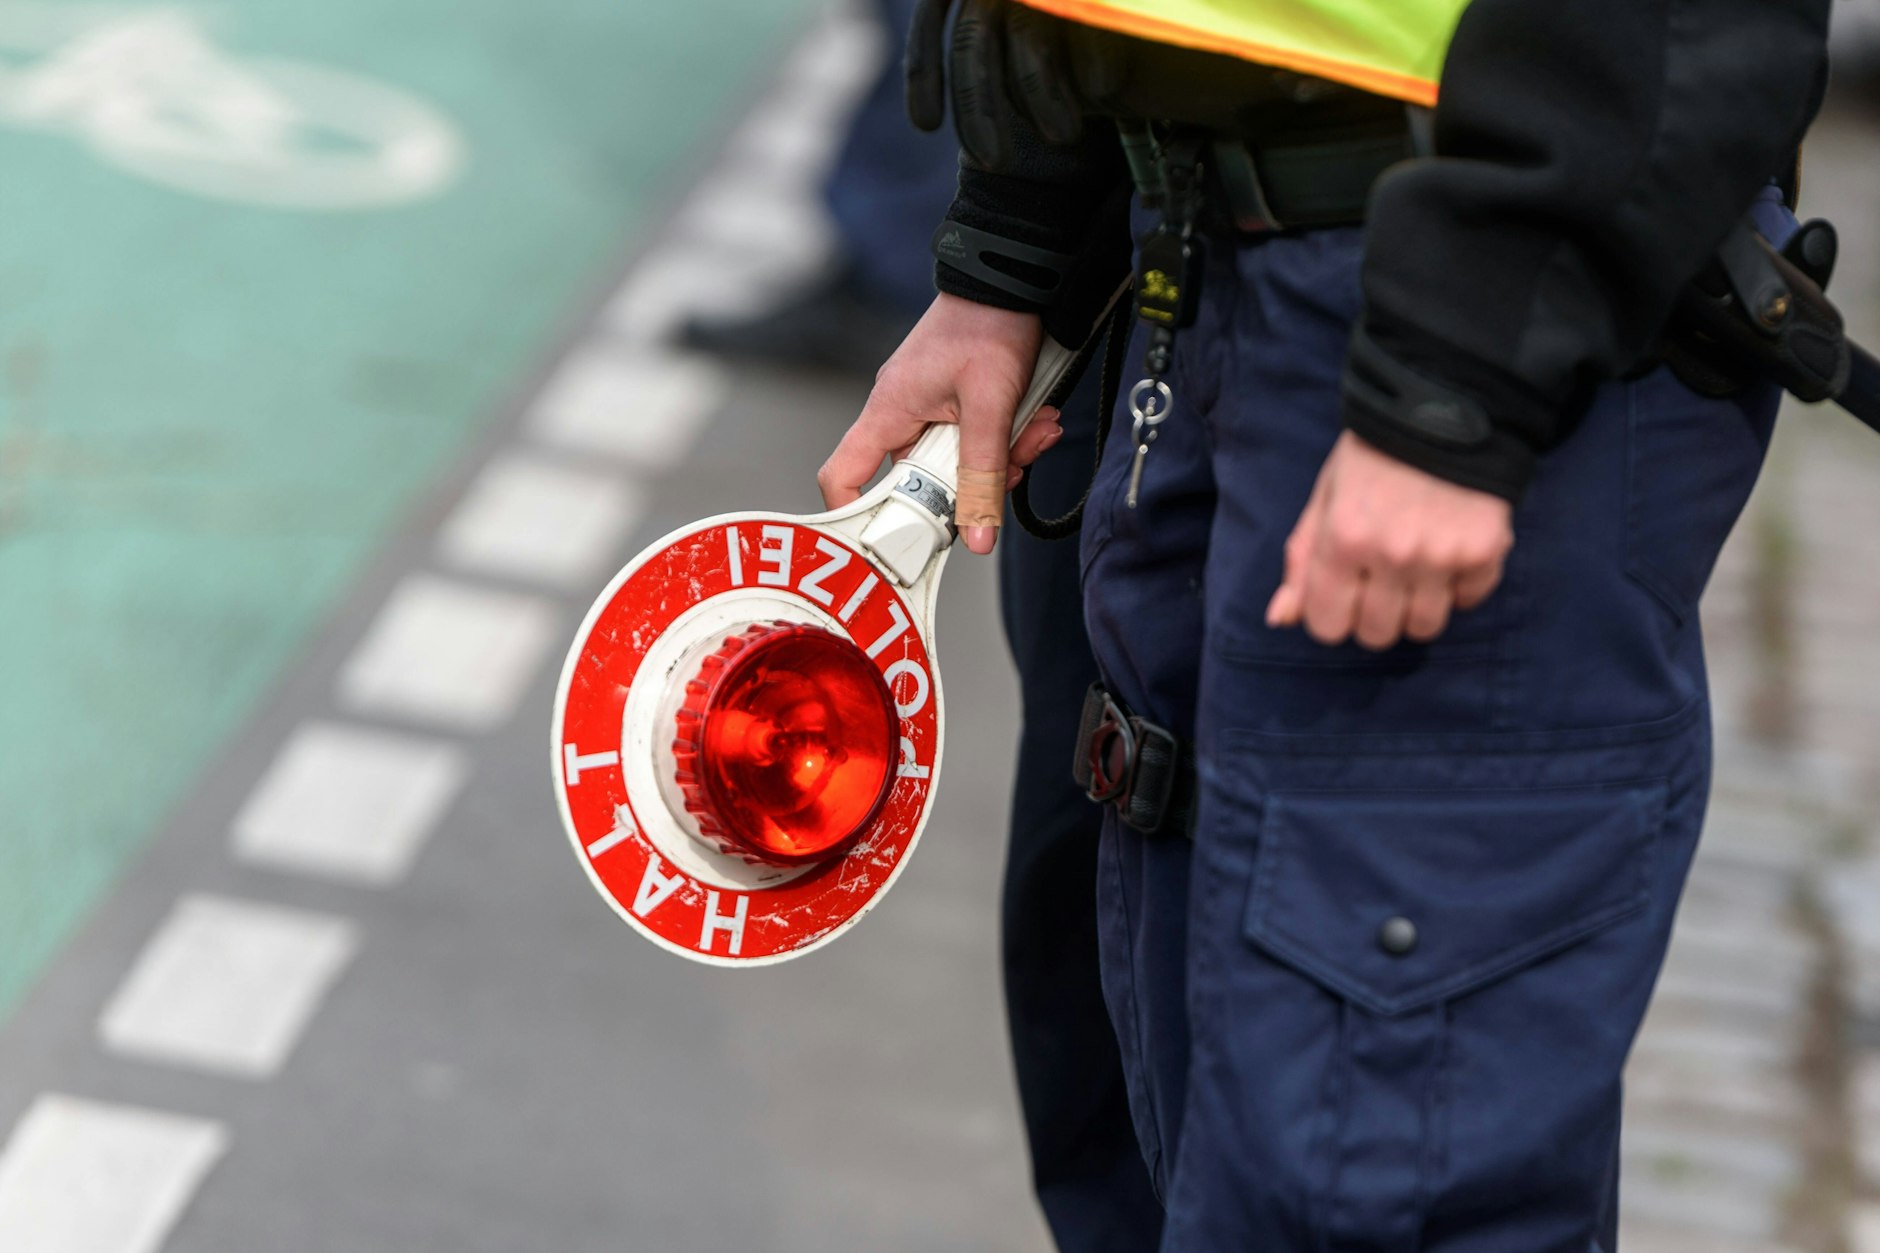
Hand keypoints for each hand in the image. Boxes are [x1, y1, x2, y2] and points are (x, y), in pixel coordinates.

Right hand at [819, 293, 1062, 553]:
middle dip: (974, 482)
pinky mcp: (958, 404)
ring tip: (1039, 429)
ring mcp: (931, 409)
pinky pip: (979, 440)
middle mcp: (902, 415)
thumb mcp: (990, 407)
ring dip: (1005, 457)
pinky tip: (1040, 420)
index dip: (853, 513)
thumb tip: (976, 540)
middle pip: (922, 482)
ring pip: (961, 463)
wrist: (1014, 278)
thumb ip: (984, 475)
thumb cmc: (988, 325)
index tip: (887, 541)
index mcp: (889, 412)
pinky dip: (1011, 437)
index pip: (843, 474)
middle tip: (1013, 468)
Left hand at [1265, 432, 1513, 649]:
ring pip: (1425, 627)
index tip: (1343, 594)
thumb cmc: (1374, 454)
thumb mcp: (1325, 497)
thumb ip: (1303, 560)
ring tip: (1417, 567)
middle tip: (1381, 578)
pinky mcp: (1485, 551)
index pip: (1328, 627)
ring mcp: (1442, 556)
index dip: (1332, 615)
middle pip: (1377, 634)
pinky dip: (1459, 586)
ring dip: (1418, 607)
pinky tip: (1450, 552)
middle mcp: (1392, 554)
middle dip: (1374, 615)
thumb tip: (1280, 619)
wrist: (1447, 406)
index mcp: (1343, 540)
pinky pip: (1469, 601)